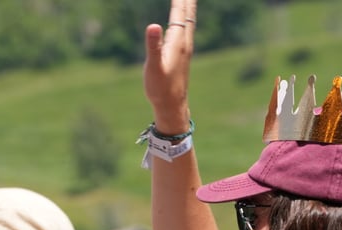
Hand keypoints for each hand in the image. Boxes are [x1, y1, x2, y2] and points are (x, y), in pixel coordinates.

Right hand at [143, 0, 196, 127]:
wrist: (172, 106)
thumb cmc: (161, 88)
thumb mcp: (153, 67)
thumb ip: (153, 46)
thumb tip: (153, 26)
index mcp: (178, 43)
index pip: (179, 14)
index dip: (179, 0)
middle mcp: (184, 43)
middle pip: (187, 15)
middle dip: (187, 0)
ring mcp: (185, 50)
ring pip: (188, 22)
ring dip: (188, 8)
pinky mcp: (182, 56)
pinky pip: (186, 31)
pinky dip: (185, 20)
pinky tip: (182, 23)